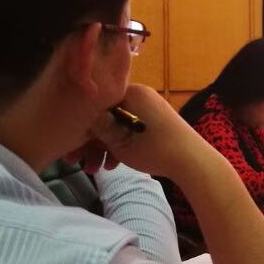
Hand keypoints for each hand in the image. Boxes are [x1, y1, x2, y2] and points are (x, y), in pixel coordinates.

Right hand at [81, 84, 219, 180]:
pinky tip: (113, 166)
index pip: (96, 105)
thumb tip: (83, 117)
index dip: (80, 127)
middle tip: (77, 162)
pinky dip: (121, 146)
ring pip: (117, 126)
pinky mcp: (156, 122)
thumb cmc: (154, 149)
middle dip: (91, 142)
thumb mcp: (120, 142)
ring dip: (104, 148)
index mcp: (132, 93)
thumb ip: (100, 128)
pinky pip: (131, 130)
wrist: (193, 161)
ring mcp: (149, 109)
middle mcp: (141, 96)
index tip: (70, 147)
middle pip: (106, 117)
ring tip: (95, 170)